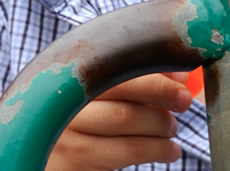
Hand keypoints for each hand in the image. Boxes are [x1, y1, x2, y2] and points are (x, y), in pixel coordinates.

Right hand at [46, 72, 192, 170]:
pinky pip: (125, 152)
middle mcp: (63, 103)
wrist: (47, 159)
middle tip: (183, 103)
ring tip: (171, 130)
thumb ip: (133, 81)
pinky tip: (168, 151)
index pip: (117, 67)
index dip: (155, 75)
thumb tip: (179, 75)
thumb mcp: (97, 97)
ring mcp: (65, 134)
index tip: (182, 81)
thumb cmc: (78, 123)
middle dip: (162, 95)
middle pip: (123, 93)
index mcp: (69, 77)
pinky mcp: (73, 162)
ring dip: (160, 127)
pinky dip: (156, 150)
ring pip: (127, 121)